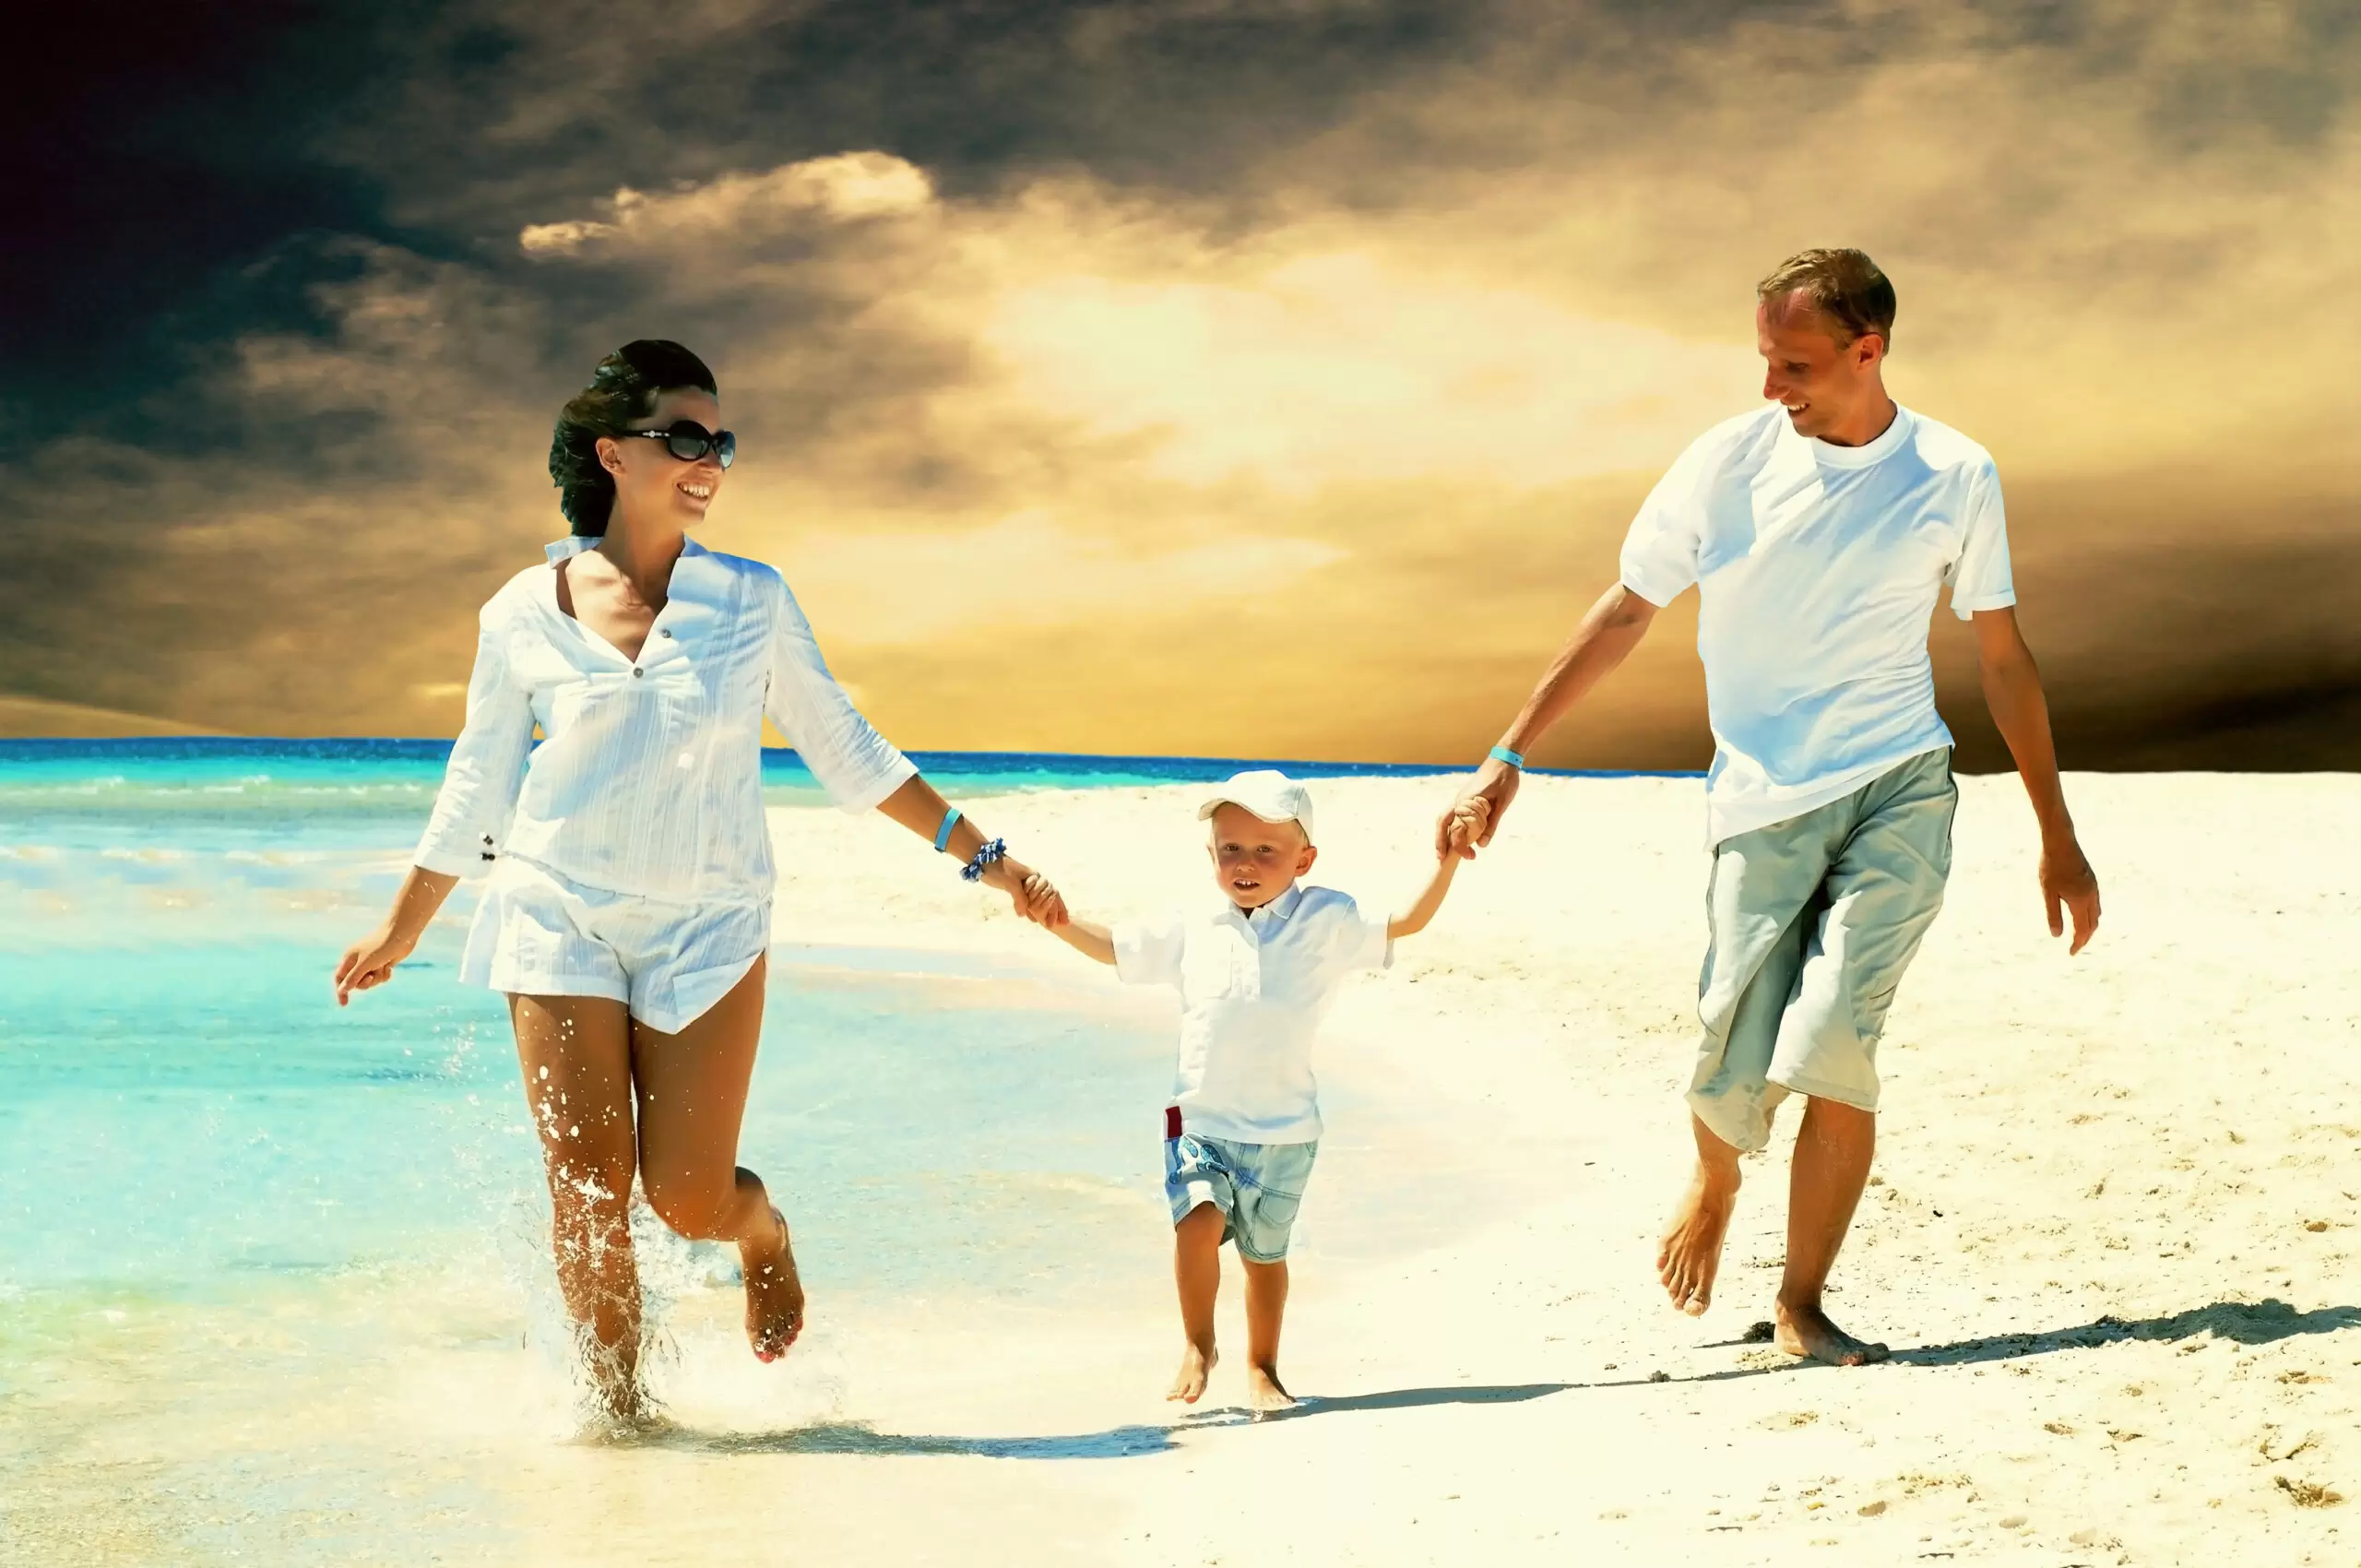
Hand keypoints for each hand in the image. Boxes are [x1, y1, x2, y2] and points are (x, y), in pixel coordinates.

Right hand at [334, 920, 416, 1005]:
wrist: (402, 934)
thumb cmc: (381, 946)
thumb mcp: (365, 964)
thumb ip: (353, 978)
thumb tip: (341, 990)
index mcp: (349, 959)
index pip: (340, 978)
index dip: (341, 991)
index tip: (344, 1004)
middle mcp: (359, 961)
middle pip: (356, 983)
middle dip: (365, 983)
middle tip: (371, 977)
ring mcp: (371, 963)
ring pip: (370, 981)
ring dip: (377, 978)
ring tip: (383, 967)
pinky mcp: (383, 964)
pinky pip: (381, 978)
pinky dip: (385, 975)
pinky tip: (390, 966)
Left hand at [986, 857, 1068, 927]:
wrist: (983, 859)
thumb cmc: (998, 868)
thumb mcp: (1010, 883)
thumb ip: (1019, 898)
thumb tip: (1023, 915)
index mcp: (1035, 876)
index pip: (1051, 894)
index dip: (1056, 908)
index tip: (1056, 922)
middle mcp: (1033, 880)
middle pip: (1048, 897)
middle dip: (1053, 911)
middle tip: (1054, 925)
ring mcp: (1024, 883)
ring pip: (1038, 899)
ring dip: (1044, 911)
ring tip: (1047, 924)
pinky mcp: (1015, 887)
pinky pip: (1027, 900)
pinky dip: (1030, 909)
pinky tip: (1031, 918)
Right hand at [1436, 758, 1520, 858]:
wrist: (1503, 759)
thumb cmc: (1504, 779)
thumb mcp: (1502, 803)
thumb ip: (1492, 824)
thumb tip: (1482, 845)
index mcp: (1466, 802)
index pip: (1457, 829)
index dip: (1460, 846)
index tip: (1470, 857)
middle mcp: (1459, 801)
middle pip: (1442, 823)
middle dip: (1440, 841)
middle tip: (1440, 859)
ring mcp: (1460, 799)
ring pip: (1445, 818)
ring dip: (1442, 834)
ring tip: (1444, 851)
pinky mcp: (1465, 798)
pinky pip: (1453, 815)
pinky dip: (1450, 827)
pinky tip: (1455, 836)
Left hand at [2040, 834, 2100, 954]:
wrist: (2062, 842)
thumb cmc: (2051, 866)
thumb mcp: (2048, 892)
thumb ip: (2053, 914)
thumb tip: (2056, 935)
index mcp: (2081, 900)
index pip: (2083, 929)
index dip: (2078, 943)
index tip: (2071, 953)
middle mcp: (2091, 896)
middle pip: (2093, 924)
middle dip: (2085, 938)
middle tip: (2075, 948)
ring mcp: (2094, 888)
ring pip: (2096, 914)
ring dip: (2089, 927)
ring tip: (2079, 935)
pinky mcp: (2092, 881)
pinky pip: (2095, 904)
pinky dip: (2090, 916)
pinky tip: (2081, 915)